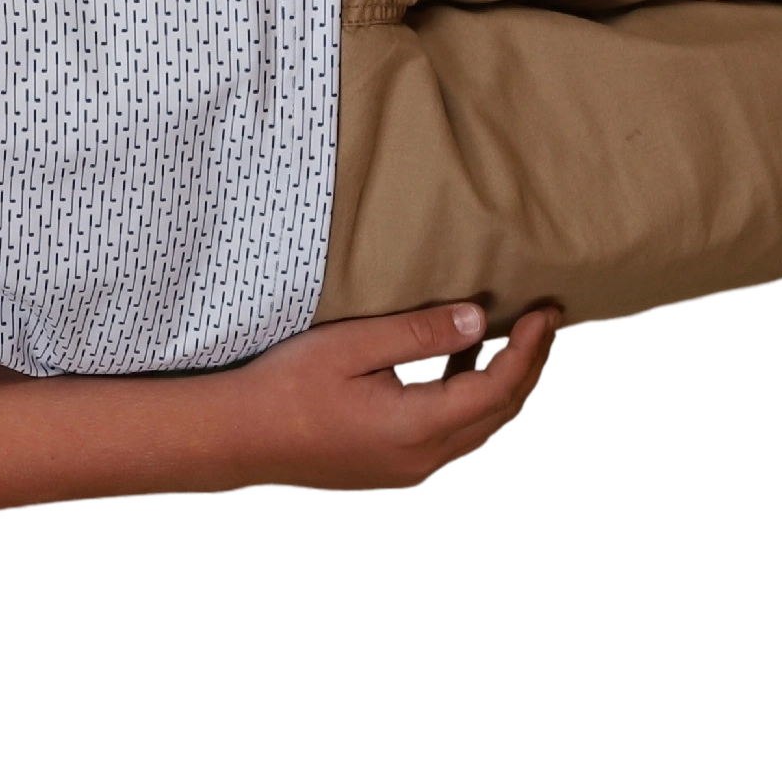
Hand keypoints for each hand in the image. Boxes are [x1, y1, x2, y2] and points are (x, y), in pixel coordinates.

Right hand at [223, 297, 566, 491]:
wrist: (236, 438)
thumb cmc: (284, 388)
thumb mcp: (351, 345)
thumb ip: (419, 333)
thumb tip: (478, 320)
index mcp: (417, 427)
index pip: (498, 386)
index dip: (527, 347)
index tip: (544, 311)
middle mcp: (422, 458)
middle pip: (498, 413)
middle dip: (526, 367)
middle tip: (540, 324)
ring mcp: (406, 470)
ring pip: (478, 429)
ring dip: (500, 388)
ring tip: (510, 344)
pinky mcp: (390, 470)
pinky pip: (451, 438)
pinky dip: (470, 405)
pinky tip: (460, 374)